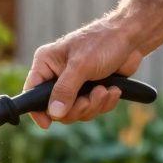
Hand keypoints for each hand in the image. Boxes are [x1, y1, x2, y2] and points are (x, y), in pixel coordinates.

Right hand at [25, 18, 143, 127]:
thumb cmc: (103, 42)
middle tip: (91, 98)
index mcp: (46, 64)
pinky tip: (113, 90)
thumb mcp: (81, 65)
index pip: (32, 93)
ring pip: (77, 112)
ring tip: (105, 90)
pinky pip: (92, 109)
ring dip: (94, 105)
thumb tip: (54, 113)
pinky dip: (104, 103)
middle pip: (57, 110)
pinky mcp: (91, 91)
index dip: (38, 111)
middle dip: (78, 108)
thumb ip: (66, 90)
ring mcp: (74, 85)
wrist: (131, 38)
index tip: (48, 124)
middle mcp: (57, 76)